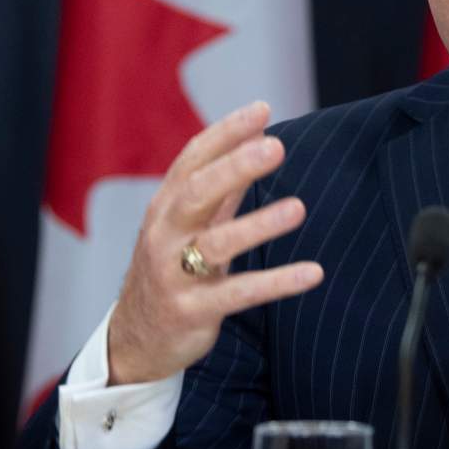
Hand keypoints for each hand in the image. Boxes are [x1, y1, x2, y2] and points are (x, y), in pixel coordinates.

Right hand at [107, 101, 323, 384]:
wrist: (135, 338)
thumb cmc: (171, 268)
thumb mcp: (191, 224)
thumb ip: (223, 187)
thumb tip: (258, 140)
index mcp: (167, 206)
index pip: (193, 159)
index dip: (226, 133)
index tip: (262, 109)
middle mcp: (165, 234)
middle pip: (197, 192)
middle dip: (235, 167)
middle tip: (276, 147)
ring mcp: (174, 274)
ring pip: (216, 243)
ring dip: (259, 225)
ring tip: (298, 208)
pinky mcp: (191, 311)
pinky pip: (237, 294)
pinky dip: (276, 283)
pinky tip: (313, 273)